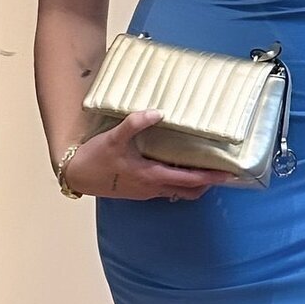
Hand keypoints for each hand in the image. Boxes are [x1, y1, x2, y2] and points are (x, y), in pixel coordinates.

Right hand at [63, 109, 232, 200]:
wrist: (76, 175)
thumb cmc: (96, 158)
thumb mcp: (114, 137)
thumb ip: (135, 123)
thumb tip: (158, 112)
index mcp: (152, 176)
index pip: (189, 179)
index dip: (210, 177)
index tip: (228, 174)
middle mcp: (153, 187)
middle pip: (189, 191)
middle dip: (207, 183)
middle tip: (222, 172)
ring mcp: (146, 191)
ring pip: (178, 192)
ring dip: (194, 184)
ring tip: (205, 169)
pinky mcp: (139, 190)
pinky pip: (166, 189)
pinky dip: (179, 182)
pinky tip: (177, 168)